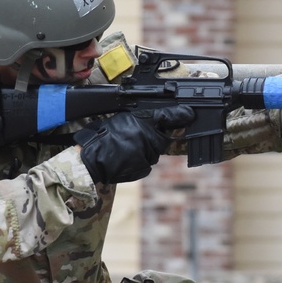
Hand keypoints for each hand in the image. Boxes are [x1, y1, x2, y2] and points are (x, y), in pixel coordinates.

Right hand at [77, 106, 195, 183]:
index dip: (179, 116)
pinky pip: (147, 165)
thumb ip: (143, 119)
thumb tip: (163, 118)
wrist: (92, 158)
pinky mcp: (143, 167)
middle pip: (161, 140)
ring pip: (153, 153)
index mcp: (141, 122)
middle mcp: (147, 137)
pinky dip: (139, 163)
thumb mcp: (123, 119)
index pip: (167, 117)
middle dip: (154, 140)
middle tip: (135, 139)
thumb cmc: (103, 136)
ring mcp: (146, 153)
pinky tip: (126, 160)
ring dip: (145, 152)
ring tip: (125, 150)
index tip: (190, 114)